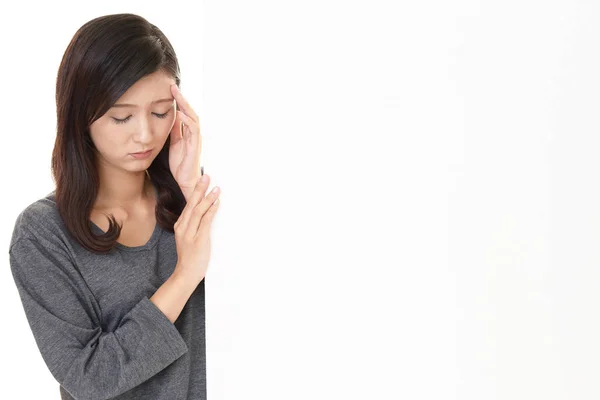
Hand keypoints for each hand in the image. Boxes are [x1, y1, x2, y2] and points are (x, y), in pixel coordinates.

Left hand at [169, 84, 202, 201]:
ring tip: (176, 95)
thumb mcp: (172, 143)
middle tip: (172, 86)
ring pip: (193, 117)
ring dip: (185, 105)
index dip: (177, 101)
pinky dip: (187, 121)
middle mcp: (192, 133)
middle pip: (189, 111)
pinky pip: (193, 130)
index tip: (168, 89)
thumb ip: (172, 131)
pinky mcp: (195, 145)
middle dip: (181, 98)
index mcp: (186, 132)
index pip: (183, 112)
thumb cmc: (180, 163)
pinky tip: (180, 113)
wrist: (185, 180)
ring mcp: (195, 138)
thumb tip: (166, 117)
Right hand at [173, 174, 220, 282]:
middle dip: (199, 189)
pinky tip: (216, 203)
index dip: (195, 192)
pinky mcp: (198, 240)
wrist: (186, 273)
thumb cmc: (190, 256)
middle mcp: (183, 227)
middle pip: (192, 204)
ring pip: (198, 211)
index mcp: (180, 225)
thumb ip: (194, 225)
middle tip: (206, 176)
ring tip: (215, 188)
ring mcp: (190, 233)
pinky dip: (211, 211)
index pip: (188, 205)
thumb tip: (206, 212)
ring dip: (207, 198)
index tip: (201, 181)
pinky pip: (205, 222)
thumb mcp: (188, 237)